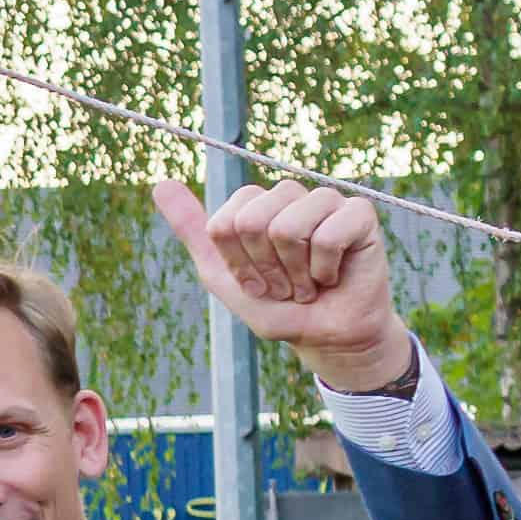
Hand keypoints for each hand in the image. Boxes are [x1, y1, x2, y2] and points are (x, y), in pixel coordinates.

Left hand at [152, 170, 423, 398]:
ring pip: (289, 227)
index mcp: (254, 205)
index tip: (254, 281)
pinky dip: (324, 270)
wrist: (324, 335)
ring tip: (307, 283)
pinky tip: (332, 276)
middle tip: (284, 284)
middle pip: (252, 221)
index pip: (224, 222)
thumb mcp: (222, 274)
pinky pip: (328, 236)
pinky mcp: (359, 214)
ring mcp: (326, 200)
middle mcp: (289, 195)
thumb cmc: (276, 306)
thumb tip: (161, 184)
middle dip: (263, 268)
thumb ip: (193, 230)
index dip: (236, 263)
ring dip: (295, 272)